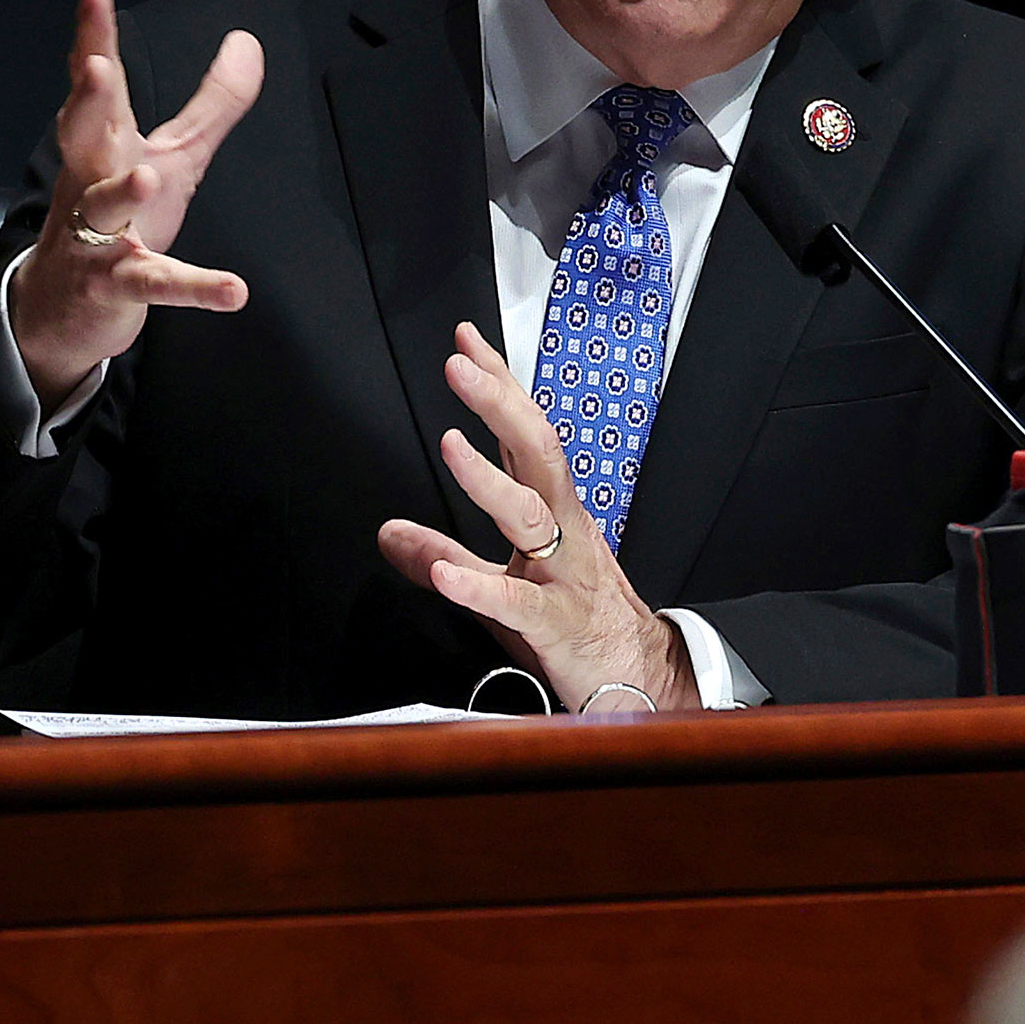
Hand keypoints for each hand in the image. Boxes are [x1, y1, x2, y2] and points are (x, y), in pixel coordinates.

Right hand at [9, 0, 264, 405]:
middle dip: (88, 103)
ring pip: (104, 208)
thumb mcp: (173, 156)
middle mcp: (91, 182)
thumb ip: (211, 102)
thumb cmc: (118, 220)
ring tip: (149, 175)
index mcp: (105, 144)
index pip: (96, 84)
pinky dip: (194, 288)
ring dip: (122, 191)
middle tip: (96, 69)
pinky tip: (233, 291)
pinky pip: (154, 284)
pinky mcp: (115, 287)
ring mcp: (98, 236)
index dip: (93, 36)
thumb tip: (247, 40)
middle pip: (83, 136)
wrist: (60, 308)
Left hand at [375, 323, 698, 712]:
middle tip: (458, 367)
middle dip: (499, 405)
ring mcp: (562, 575)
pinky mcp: (555, 625)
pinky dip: (480, 587)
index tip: (467, 341)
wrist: (635, 682)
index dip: (499, 385)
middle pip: (537, 453)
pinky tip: (444, 574)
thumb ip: (445, 551)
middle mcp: (563, 531)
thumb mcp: (500, 583)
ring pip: (530, 516)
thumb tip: (389, 532)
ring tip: (450, 445)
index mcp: (552, 512)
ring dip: (488, 479)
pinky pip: (516, 603)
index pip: (524, 434)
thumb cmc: (572, 624)